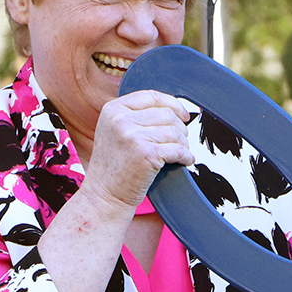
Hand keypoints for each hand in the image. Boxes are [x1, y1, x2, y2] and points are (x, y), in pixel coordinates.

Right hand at [78, 91, 194, 215]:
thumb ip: (134, 115)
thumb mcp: (113, 130)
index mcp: (113, 110)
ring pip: (174, 131)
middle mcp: (121, 120)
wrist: (104, 195)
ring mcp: (133, 137)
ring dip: (183, 143)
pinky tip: (185, 160)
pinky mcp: (147, 154)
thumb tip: (172, 106)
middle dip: (180, 127)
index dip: (172, 104)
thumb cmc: (113, 165)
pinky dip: (186, 156)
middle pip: (166, 114)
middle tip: (181, 140)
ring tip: (181, 152)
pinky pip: (178, 149)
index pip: (151, 96)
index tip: (182, 114)